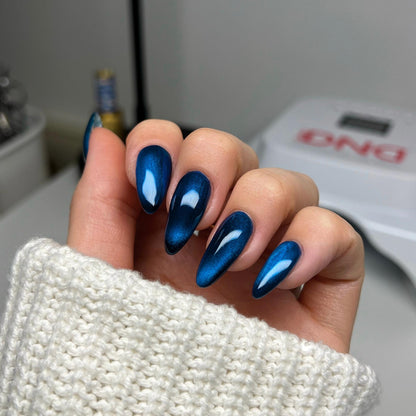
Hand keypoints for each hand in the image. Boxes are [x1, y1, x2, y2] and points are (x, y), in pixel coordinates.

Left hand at [68, 120, 363, 352]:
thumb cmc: (131, 361)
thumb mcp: (99, 274)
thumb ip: (99, 202)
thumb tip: (102, 136)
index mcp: (169, 222)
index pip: (177, 146)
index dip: (165, 144)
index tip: (152, 184)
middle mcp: (219, 230)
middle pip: (236, 153)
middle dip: (213, 167)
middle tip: (192, 214)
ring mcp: (269, 253)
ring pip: (290, 184)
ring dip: (259, 206)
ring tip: (230, 255)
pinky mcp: (312, 286)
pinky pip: (340, 236)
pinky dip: (312, 241)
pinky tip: (274, 276)